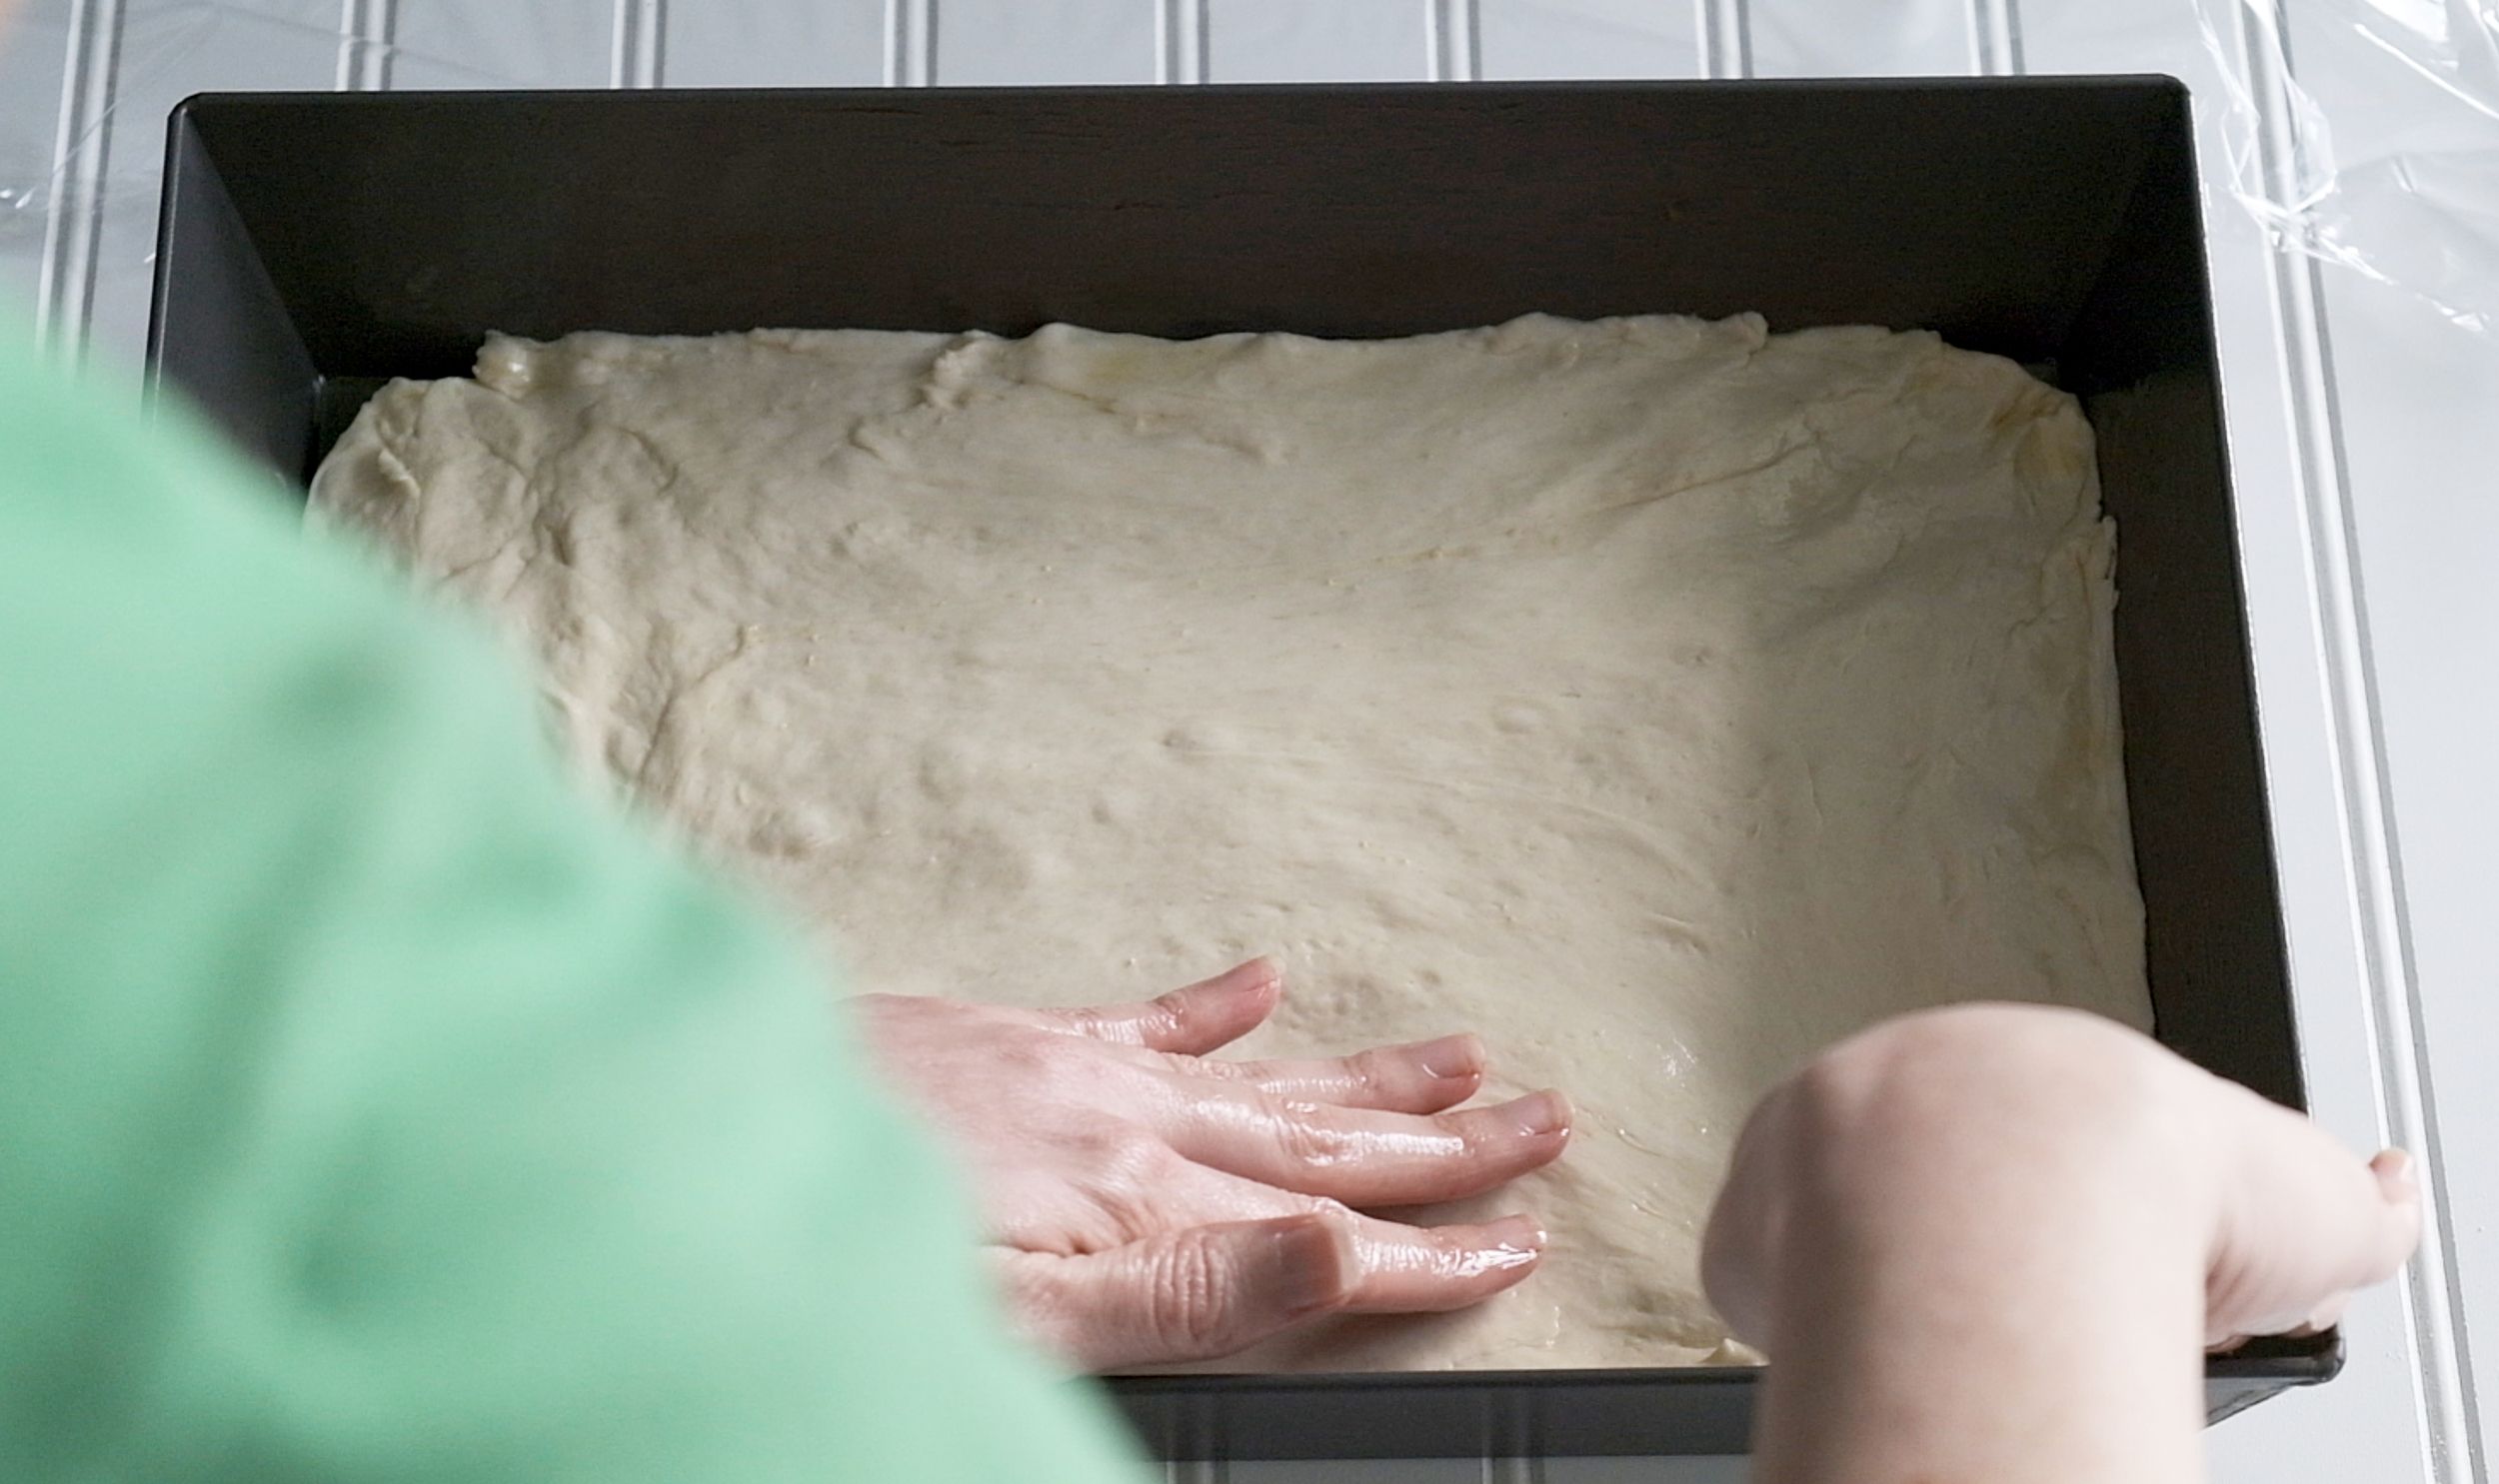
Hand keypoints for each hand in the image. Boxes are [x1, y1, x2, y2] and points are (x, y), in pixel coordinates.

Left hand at [849, 958, 1570, 1369]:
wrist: (686, 1131)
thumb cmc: (832, 1243)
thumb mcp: (1016, 1309)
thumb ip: (1183, 1285)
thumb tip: (1330, 1251)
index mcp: (1138, 1205)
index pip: (1325, 1239)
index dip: (1433, 1249)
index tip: (1522, 1242)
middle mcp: (1125, 1127)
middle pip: (1320, 1142)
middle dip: (1443, 1145)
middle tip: (1547, 1124)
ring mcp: (1071, 1074)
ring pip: (1259, 1077)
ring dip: (1367, 1075)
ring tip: (1465, 1055)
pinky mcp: (1009, 1041)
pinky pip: (1142, 1016)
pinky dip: (1212, 1004)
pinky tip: (1263, 979)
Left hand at [1700, 1003, 2420, 1483]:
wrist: (2039, 1199)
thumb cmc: (2165, 1193)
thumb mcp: (2311, 1194)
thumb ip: (2349, 1200)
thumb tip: (2378, 1196)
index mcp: (2035, 1069)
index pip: (2039, 1141)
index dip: (2073, 1222)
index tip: (2095, 1277)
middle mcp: (1912, 1085)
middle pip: (1919, 1169)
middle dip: (1962, 1237)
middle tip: (2015, 1315)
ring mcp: (1815, 1143)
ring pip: (1833, 1212)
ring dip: (1872, 1272)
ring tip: (1939, 1342)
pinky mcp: (1749, 1217)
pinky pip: (1763, 1272)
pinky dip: (1802, 1319)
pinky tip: (1856, 1352)